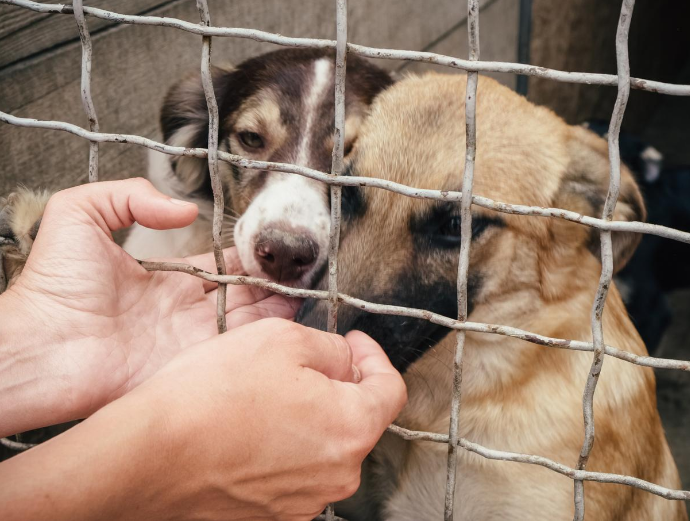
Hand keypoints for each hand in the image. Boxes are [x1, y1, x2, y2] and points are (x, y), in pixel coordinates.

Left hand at [0, 178, 298, 435]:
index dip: (246, 258)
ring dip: (273, 308)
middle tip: (298, 271)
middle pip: (240, 295)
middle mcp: (182, 311)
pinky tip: (286, 321)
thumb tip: (185, 211)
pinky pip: (233, 352)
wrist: (39, 345)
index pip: (218, 266)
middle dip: (269, 283)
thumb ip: (131, 195)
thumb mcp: (80, 214)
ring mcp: (189, 341)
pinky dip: (260, 339)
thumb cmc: (52, 284)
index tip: (271, 248)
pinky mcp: (190, 369)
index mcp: (165, 280)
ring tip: (302, 290)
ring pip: (244, 322)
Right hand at [0, 320, 407, 520]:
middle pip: (357, 418)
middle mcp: (336, 475)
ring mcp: (303, 501)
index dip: (374, 356)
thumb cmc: (211, 396)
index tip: (355, 342)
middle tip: (304, 361)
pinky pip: (293, 470)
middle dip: (339, 384)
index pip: (391, 388)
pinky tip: (249, 426)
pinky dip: (283, 445)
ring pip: (323, 444)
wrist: (145, 456)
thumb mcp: (283, 338)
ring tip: (265, 393)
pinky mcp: (270, 515)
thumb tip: (344, 359)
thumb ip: (331, 347)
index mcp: (351, 428)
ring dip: (308, 415)